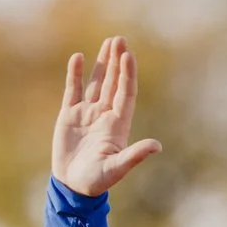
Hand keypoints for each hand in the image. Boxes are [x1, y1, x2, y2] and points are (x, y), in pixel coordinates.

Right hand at [52, 36, 162, 196]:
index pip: (125, 93)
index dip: (127, 74)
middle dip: (116, 61)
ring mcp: (87, 113)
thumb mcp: (117, 168)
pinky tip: (78, 57)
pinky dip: (75, 75)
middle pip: (112, 82)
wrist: (73, 187)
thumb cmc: (97, 181)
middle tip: (120, 40)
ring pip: (96, 83)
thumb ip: (134, 155)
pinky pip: (73, 90)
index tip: (128, 56)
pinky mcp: (69, 116)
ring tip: (108, 43)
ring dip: (102, 63)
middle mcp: (104, 115)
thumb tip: (157, 146)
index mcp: (117, 125)